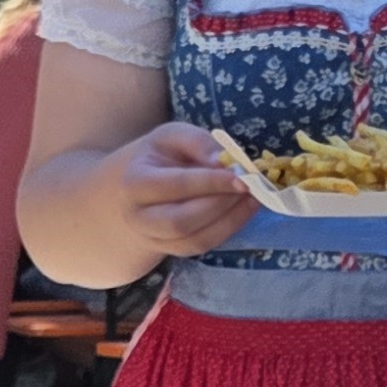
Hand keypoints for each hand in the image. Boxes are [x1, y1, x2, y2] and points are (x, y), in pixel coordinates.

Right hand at [113, 123, 256, 258]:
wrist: (139, 188)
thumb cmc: (159, 156)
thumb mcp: (172, 136)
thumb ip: (198, 142)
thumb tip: (224, 161)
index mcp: (134, 183)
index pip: (175, 186)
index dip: (210, 183)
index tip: (241, 177)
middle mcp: (138, 217)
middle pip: (180, 222)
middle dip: (220, 205)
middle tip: (249, 188)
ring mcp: (153, 238)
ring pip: (194, 240)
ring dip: (230, 220)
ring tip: (253, 198)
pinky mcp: (172, 249)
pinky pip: (202, 246)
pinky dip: (228, 229)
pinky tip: (244, 210)